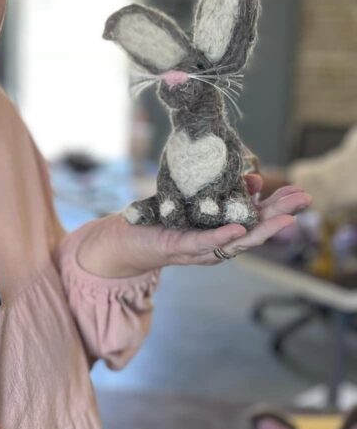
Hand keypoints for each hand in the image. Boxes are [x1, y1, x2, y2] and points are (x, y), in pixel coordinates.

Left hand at [77, 174, 311, 277]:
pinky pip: (203, 244)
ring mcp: (199, 250)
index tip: (299, 193)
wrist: (123, 240)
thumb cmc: (159, 220)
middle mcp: (215, 245)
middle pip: (254, 231)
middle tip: (305, 200)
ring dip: (261, 230)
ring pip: (235, 242)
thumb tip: (251, 178)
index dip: (277, 207)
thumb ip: (222, 192)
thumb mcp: (195, 201)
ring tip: (285, 219)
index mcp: (220, 232)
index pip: (255, 219)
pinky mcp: (178, 249)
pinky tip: (237, 229)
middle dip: (280, 216)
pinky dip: (221, 238)